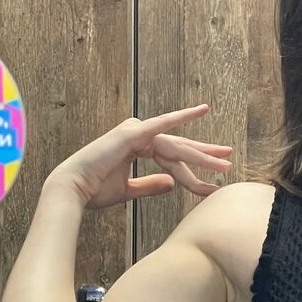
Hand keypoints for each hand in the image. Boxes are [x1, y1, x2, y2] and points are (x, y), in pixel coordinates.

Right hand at [47, 104, 232, 207]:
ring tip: (224, 161)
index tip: (214, 178)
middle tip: (228, 158)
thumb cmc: (95, 190)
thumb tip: (171, 183)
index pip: (172, 156)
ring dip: (201, 154)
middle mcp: (138, 135)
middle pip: (178, 146)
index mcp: (137, 147)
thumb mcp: (130, 190)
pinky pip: (161, 124)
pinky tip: (200, 111)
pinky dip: (180, 117)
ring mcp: (135, 131)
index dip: (194, 167)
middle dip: (204, 154)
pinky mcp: (132, 133)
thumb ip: (151, 185)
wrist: (73, 189)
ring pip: (176, 144)